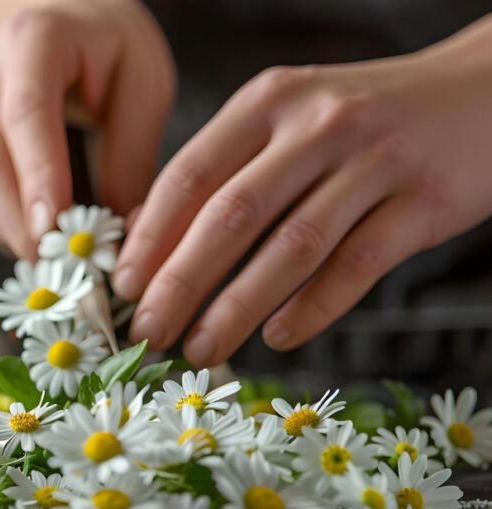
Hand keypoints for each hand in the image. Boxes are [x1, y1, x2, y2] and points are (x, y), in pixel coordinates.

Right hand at [0, 0, 175, 257]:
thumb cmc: (113, 48)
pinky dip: (7, 223)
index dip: (38, 177)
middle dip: (23, 224)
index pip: (25, 115)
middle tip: (61, 269)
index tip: (55, 230)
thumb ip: (131, 158)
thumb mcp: (144, 87)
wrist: (67, 19)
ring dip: (14, 232)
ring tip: (58, 260)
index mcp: (35, 39)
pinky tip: (42, 235)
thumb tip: (117, 238)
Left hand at [112, 15, 491, 365]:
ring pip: (291, 247)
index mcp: (269, 102)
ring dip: (237, 307)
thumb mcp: (287, 120)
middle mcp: (317, 125)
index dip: (150, 237)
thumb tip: (153, 238)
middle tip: (149, 331)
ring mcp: (375, 162)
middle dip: (180, 283)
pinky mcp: (425, 201)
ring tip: (201, 348)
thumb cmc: (363, 118)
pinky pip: (358, 265)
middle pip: (231, 215)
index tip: (123, 286)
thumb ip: (226, 170)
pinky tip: (277, 336)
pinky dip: (313, 308)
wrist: (479, 91)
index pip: (190, 174)